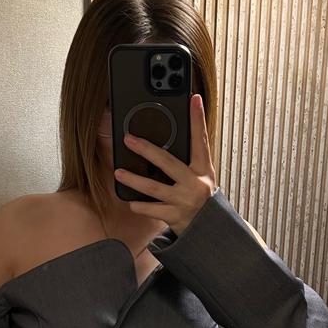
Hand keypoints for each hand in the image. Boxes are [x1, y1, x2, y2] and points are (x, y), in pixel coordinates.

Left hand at [114, 93, 216, 234]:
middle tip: (129, 139)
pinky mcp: (174, 216)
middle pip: (168, 162)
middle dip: (146, 149)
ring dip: (134, 180)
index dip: (198, 119)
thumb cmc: (202, 198)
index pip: (200, 140)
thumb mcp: (202, 176)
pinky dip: (140, 206)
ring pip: (154, 188)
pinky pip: (152, 210)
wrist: (209, 228)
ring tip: (118, 172)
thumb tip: (165, 141)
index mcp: (203, 169)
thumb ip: (188, 160)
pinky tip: (131, 202)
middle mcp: (194, 183)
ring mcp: (183, 200)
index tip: (193, 99)